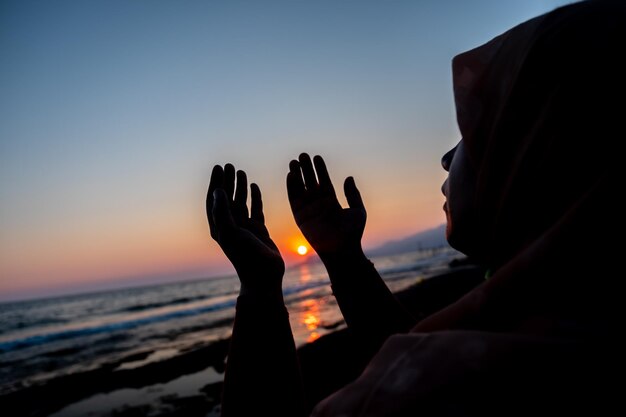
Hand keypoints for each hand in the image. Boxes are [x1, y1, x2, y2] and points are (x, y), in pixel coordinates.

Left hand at [207, 164, 284, 294]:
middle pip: (226, 198)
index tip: (218, 167)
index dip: (215, 183)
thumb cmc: (245, 256)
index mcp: (219, 226)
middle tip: (229, 165)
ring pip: (240, 202)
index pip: (214, 200)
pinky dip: (254, 197)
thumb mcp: (230, 232)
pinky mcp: (258, 230)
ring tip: (241, 171)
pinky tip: (254, 186)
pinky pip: (255, 209)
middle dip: (226, 181)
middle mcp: (230, 225)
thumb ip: (223, 211)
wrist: (263, 275)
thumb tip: (218, 190)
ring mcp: (244, 227)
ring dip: (239, 187)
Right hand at [287, 153, 365, 259]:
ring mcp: (308, 210)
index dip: (320, 169)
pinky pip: (294, 200)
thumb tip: (349, 177)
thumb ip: (353, 194)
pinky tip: (291, 175)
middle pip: (310, 183)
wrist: (341, 249)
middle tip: (302, 155)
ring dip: (297, 175)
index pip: (324, 181)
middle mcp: (318, 205)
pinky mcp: (300, 217)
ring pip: (300, 189)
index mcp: (331, 202)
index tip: (316, 157)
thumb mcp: (358, 211)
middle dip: (306, 169)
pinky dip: (291, 188)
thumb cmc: (353, 233)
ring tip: (294, 162)